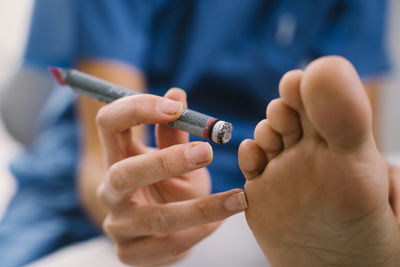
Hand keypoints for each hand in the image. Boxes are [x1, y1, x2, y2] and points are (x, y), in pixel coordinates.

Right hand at [96, 88, 246, 265]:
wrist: (163, 229)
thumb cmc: (170, 184)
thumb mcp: (175, 157)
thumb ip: (175, 132)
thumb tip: (177, 91)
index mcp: (117, 156)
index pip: (109, 122)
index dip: (138, 109)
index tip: (177, 106)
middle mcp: (110, 190)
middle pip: (124, 173)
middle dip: (166, 161)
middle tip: (207, 152)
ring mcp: (117, 224)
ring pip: (154, 217)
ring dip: (200, 208)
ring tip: (237, 198)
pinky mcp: (129, 253)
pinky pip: (167, 245)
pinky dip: (198, 234)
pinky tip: (218, 224)